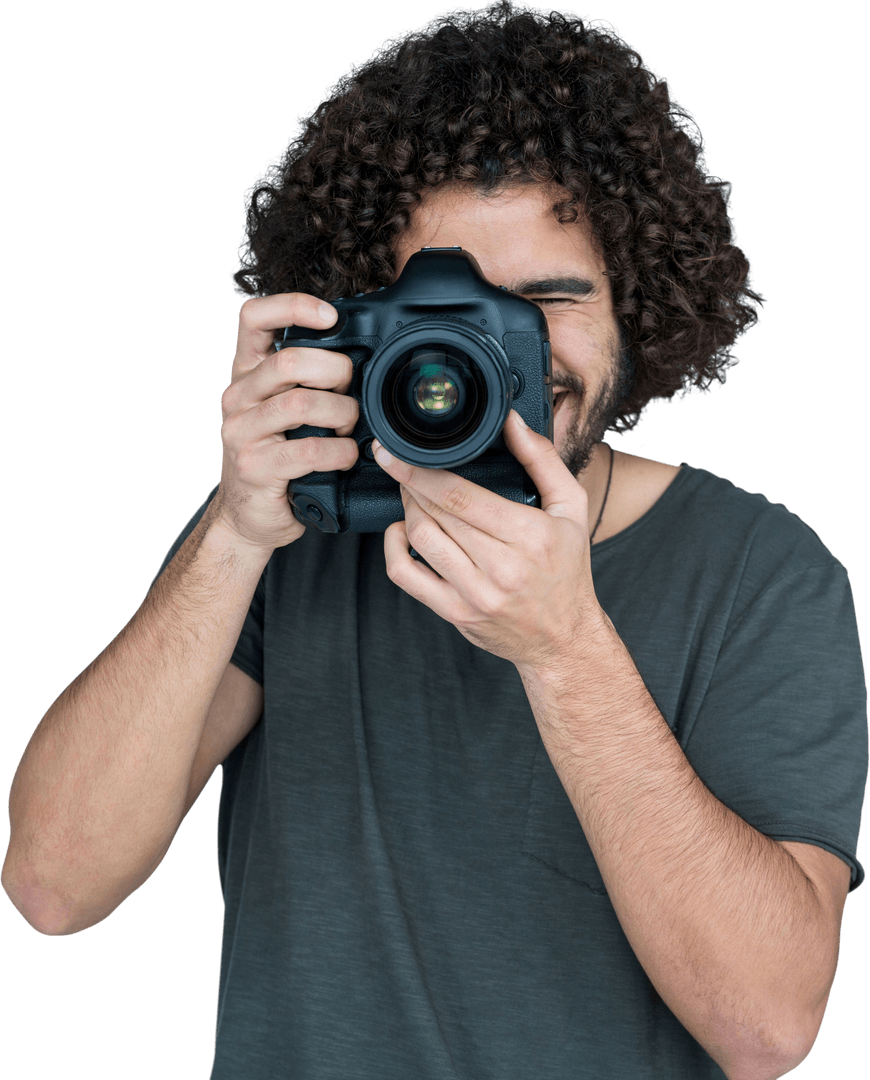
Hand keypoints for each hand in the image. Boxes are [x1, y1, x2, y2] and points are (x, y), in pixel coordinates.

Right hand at [212, 293, 359, 552]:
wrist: (250, 516)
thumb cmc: (277, 459)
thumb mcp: (285, 412)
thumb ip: (306, 382)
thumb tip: (360, 358)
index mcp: (246, 374)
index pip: (254, 317)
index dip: (293, 306)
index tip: (331, 317)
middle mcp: (238, 397)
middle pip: (290, 360)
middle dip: (336, 372)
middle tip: (352, 392)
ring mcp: (242, 432)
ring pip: (301, 404)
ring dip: (341, 414)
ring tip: (351, 428)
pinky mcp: (255, 467)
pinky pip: (309, 449)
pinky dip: (340, 452)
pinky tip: (347, 456)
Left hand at [373, 409, 603, 672]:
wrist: (564, 638)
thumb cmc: (567, 570)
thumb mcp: (571, 508)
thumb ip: (543, 460)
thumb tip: (512, 423)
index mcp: (529, 535)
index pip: (460, 496)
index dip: (420, 471)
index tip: (397, 453)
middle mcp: (501, 567)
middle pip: (435, 513)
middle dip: (411, 484)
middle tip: (407, 469)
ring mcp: (475, 593)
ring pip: (420, 539)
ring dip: (406, 510)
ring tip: (412, 495)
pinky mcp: (456, 613)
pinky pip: (406, 577)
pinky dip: (393, 549)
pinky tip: (400, 532)